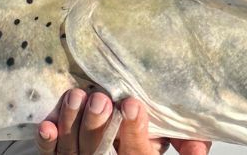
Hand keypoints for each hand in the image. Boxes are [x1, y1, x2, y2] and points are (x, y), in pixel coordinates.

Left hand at [36, 89, 210, 154]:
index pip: (136, 152)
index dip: (134, 130)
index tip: (131, 104)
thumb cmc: (139, 143)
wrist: (115, 150)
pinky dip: (48, 141)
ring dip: (73, 123)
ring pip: (74, 150)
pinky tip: (48, 125)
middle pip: (101, 152)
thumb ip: (187, 145)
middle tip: (100, 100)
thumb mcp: (167, 145)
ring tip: (76, 97)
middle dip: (98, 126)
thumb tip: (198, 147)